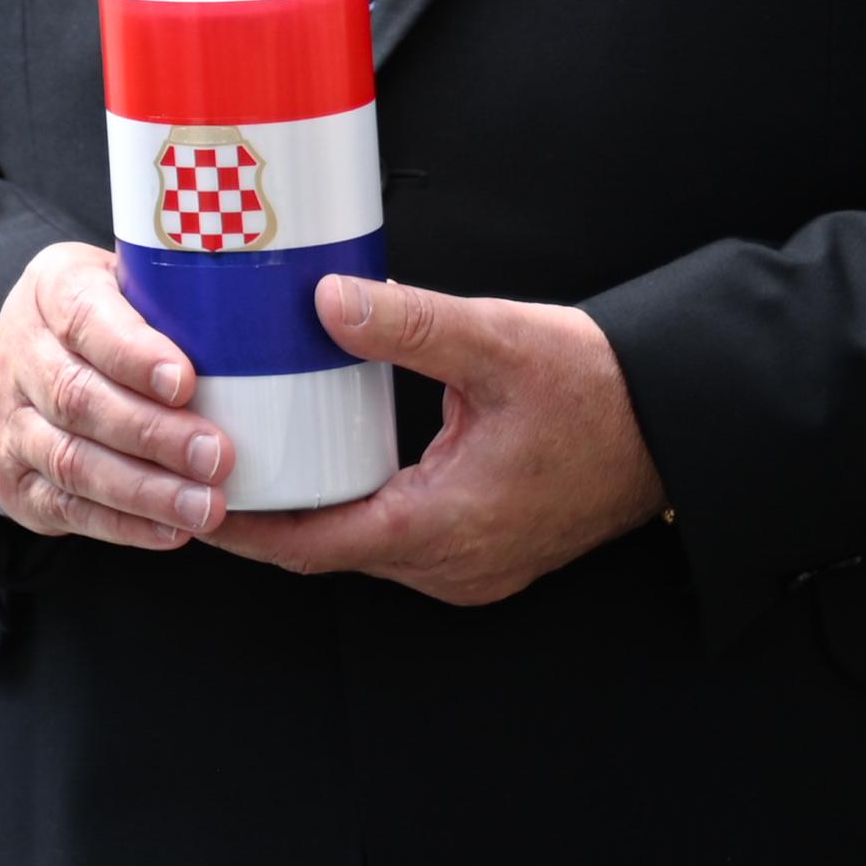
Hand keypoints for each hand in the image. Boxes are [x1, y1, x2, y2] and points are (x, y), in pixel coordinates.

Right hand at [0, 242, 226, 547]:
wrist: (45, 353)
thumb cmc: (121, 317)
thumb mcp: (142, 281)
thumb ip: (197, 292)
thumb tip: (328, 301)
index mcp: (53, 288)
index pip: (83, 317)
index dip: (132, 353)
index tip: (188, 381)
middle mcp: (18, 351)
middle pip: (76, 397)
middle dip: (150, 433)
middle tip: (218, 456)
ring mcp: (7, 418)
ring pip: (68, 459)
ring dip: (142, 489)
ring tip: (207, 507)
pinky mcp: (11, 476)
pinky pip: (63, 507)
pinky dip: (120, 525)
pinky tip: (172, 532)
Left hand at [211, 278, 663, 606]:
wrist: (678, 423)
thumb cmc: (600, 389)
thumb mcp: (499, 343)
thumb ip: (408, 324)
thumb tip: (323, 300)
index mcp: (447, 528)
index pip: (316, 545)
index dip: (245, 526)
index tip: (187, 495)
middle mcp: (455, 565)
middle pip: (330, 551)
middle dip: (263, 515)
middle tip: (198, 463)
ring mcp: (474, 565)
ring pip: (364, 548)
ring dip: (308, 513)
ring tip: (245, 459)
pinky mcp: (487, 548)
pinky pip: (398, 539)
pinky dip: (352, 509)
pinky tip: (321, 464)